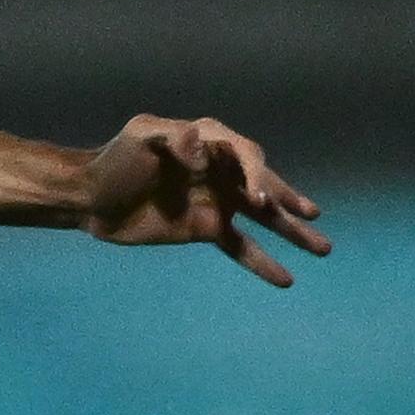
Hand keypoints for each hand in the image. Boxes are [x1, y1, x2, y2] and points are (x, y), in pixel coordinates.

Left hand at [82, 116, 329, 287]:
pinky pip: (242, 247)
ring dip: (292, 232)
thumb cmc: (115, 159)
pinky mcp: (208, 229)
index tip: (260, 199)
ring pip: (264, 218)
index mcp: (211, 141)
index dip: (257, 175)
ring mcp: (219, 201)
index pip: (246, 155)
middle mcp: (222, 170)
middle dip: (290, 200)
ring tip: (323, 248)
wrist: (91, 197)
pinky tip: (286, 278)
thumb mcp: (140, 136)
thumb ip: (173, 137)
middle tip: (313, 215)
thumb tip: (203, 150)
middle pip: (265, 185)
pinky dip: (263, 262)